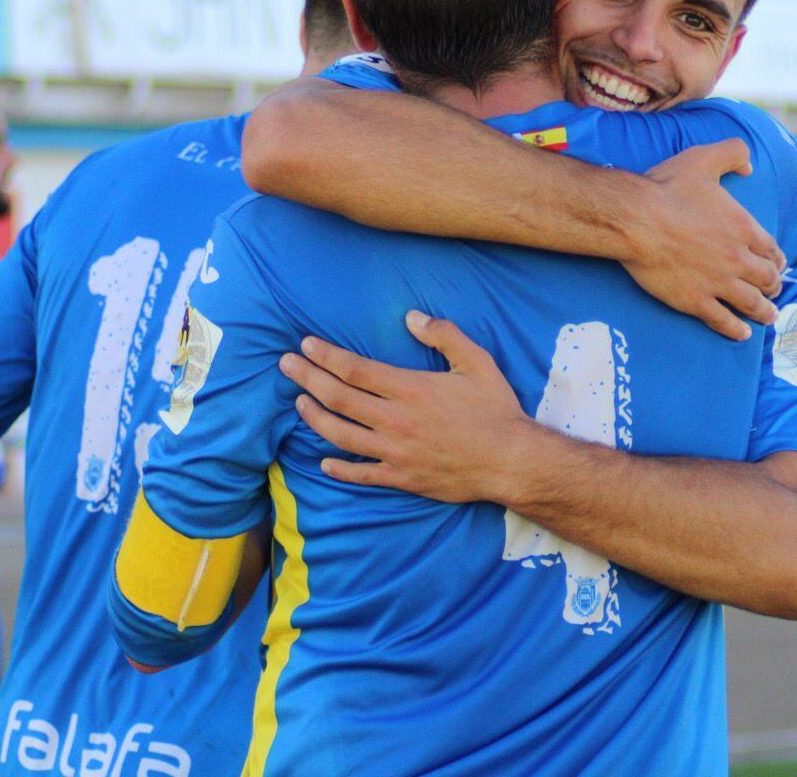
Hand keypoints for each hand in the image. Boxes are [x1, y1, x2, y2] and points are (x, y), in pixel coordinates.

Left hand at [280, 311, 537, 503]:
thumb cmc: (496, 409)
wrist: (511, 461)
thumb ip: (443, 335)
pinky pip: (362, 474)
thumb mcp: (477, 361)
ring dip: (315, 417)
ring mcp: (395, 452)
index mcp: (409, 389)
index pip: (354, 369)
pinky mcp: (402, 478)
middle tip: (285, 365)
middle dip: (307, 379)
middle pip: (338, 398)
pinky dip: (339, 468)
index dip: (325, 356)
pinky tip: (323, 462)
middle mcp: (394, 421)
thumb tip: (410, 317)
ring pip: (341, 435)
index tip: (305, 345)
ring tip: (299, 403)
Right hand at [629, 140, 785, 341]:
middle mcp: (737, 258)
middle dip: (774, 286)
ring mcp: (717, 282)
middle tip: (774, 290)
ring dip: (764, 312)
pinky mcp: (695, 301)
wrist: (635, 219)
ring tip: (768, 316)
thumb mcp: (704, 158)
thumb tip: (749, 166)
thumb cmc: (667, 188)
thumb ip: (733, 153)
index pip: (772, 250)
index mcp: (743, 228)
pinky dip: (736, 330)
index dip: (777, 259)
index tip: (777, 265)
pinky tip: (742, 334)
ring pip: (751, 303)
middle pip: (767, 279)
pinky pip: (723, 321)